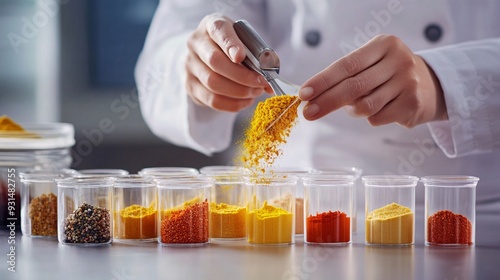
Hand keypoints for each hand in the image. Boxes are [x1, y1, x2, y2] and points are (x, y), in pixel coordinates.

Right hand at [186, 13, 271, 111]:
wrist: (208, 54)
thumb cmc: (233, 46)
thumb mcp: (244, 41)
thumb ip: (258, 57)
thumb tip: (269, 85)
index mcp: (211, 25)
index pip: (219, 30)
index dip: (230, 44)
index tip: (241, 56)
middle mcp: (196, 43)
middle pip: (215, 61)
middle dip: (242, 76)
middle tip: (260, 83)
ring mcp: (190, 65)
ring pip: (213, 83)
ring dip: (239, 92)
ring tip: (255, 92)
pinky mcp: (190, 85)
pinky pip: (211, 100)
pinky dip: (232, 104)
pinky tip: (245, 101)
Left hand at [298, 34, 446, 127]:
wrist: (431, 85)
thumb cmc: (389, 74)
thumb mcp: (372, 63)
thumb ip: (346, 75)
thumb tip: (312, 96)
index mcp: (383, 45)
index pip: (346, 65)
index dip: (322, 81)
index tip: (304, 94)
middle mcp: (398, 61)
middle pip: (353, 87)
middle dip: (326, 102)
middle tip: (308, 113)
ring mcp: (408, 82)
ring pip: (364, 106)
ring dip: (352, 111)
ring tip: (356, 106)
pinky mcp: (412, 104)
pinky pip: (376, 118)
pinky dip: (370, 117)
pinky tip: (381, 108)